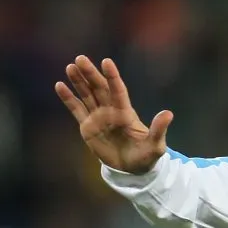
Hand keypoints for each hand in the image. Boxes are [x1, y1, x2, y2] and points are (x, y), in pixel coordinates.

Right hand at [55, 56, 173, 173]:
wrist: (132, 169)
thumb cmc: (146, 155)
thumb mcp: (155, 145)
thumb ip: (159, 129)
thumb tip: (168, 113)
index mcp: (126, 113)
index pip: (118, 90)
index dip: (112, 76)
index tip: (106, 61)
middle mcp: (111, 111)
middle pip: (99, 88)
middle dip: (90, 74)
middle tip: (80, 58)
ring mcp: (98, 118)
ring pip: (87, 95)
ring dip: (78, 82)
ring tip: (70, 67)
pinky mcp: (87, 127)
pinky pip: (76, 109)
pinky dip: (68, 98)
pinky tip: (59, 85)